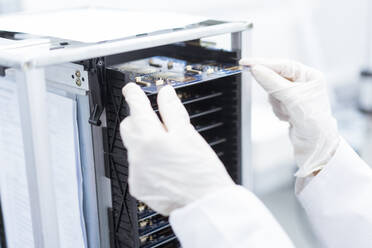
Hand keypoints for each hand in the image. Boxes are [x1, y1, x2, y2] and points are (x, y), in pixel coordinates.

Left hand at [120, 83, 234, 214]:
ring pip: (133, 147)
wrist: (204, 203)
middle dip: (138, 120)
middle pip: (129, 127)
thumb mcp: (189, 135)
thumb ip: (172, 111)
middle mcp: (138, 156)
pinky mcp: (138, 186)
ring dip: (145, 142)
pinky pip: (136, 166)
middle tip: (155, 121)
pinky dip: (146, 162)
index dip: (134, 94)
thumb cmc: (201, 171)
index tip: (131, 89)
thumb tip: (165, 94)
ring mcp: (136, 173)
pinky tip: (163, 166)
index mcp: (151, 139)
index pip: (137, 108)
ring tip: (167, 151)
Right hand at [240, 58, 339, 176]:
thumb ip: (272, 82)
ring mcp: (295, 95)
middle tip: (274, 97)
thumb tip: (256, 69)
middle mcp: (303, 83)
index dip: (263, 63)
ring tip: (288, 112)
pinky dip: (277, 110)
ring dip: (276, 103)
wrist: (315, 145)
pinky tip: (288, 117)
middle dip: (273, 90)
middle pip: (275, 77)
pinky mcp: (289, 106)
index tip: (246, 63)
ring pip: (272, 91)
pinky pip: (273, 102)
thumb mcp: (292, 98)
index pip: (281, 65)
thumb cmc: (313, 121)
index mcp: (309, 76)